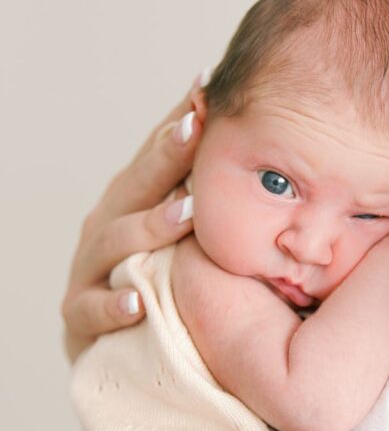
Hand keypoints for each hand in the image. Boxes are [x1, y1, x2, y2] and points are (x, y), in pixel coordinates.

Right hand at [61, 78, 206, 361]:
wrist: (112, 343)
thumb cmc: (159, 276)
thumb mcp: (182, 232)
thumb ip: (210, 194)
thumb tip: (266, 145)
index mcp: (135, 197)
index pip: (158, 153)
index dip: (181, 121)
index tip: (208, 86)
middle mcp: (109, 222)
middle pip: (137, 183)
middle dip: (166, 155)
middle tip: (196, 127)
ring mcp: (91, 265)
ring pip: (116, 241)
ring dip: (150, 227)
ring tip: (184, 215)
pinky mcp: (79, 312)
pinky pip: (93, 309)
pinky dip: (113, 306)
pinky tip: (137, 303)